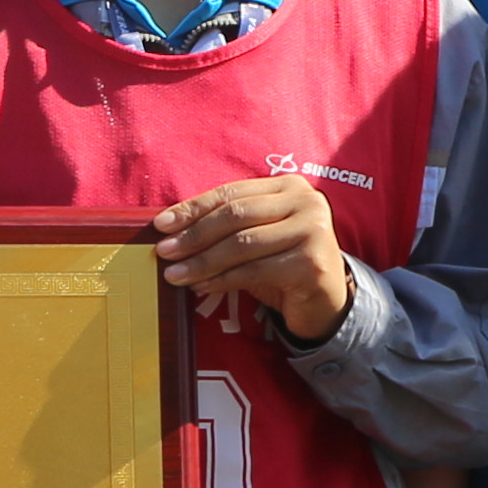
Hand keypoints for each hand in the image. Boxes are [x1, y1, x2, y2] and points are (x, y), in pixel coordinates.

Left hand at [156, 178, 354, 344]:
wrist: (326, 301)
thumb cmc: (283, 264)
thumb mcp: (258, 237)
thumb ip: (228, 227)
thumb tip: (171, 231)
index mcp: (289, 186)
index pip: (232, 192)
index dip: (193, 208)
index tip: (161, 225)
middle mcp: (306, 202)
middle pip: (236, 215)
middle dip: (194, 235)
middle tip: (164, 251)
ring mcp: (313, 231)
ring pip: (242, 244)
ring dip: (202, 261)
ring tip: (175, 275)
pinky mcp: (311, 263)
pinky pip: (254, 271)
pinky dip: (222, 280)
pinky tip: (201, 286)